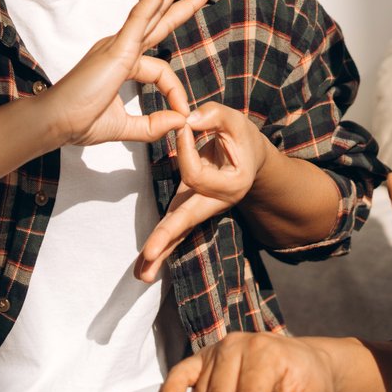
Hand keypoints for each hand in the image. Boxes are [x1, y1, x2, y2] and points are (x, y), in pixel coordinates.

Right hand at [43, 0, 209, 146]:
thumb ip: (152, 125)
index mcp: (122, 65)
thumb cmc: (78, 122)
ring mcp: (117, 44)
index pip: (161, 71)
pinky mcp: (117, 47)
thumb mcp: (124, 127)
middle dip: (179, 1)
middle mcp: (120, 48)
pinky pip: (140, 15)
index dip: (176, 92)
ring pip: (151, 10)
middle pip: (157, 20)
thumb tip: (180, 122)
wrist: (54, 124)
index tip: (182, 115)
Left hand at [134, 102, 273, 281]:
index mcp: (233, 184)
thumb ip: (213, 115)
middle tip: (150, 253)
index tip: (184, 126)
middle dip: (167, 236)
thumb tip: (187, 121)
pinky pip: (174, 230)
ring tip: (141, 276)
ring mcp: (203, 209)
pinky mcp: (190, 209)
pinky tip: (142, 272)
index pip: (195, 174)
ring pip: (179, 232)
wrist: (251, 159)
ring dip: (160, 254)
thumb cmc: (241, 138)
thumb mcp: (233, 119)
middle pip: (188, 219)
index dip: (184, 149)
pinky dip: (160, 248)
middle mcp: (218, 203)